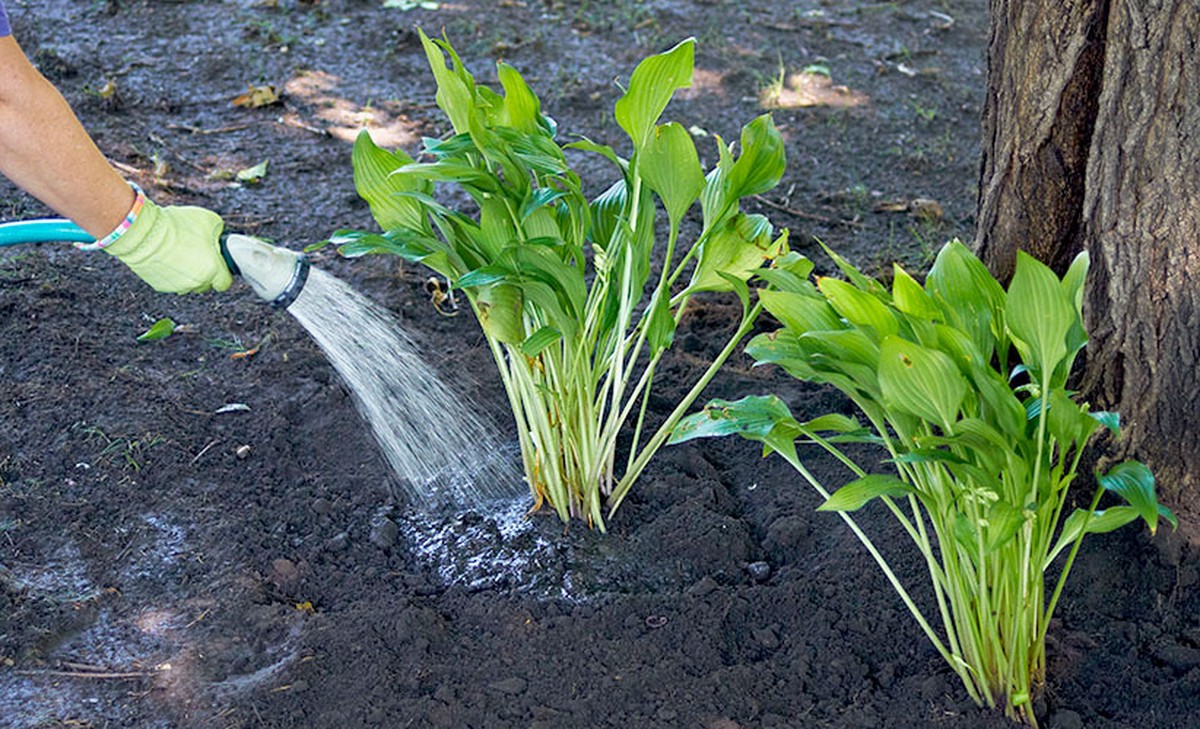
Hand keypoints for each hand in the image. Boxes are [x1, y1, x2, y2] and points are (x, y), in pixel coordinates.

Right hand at [104, 200, 232, 293]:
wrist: (143, 232)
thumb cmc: (176, 225)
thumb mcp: (209, 220)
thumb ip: (220, 233)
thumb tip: (219, 238)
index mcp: (212, 269)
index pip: (225, 283)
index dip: (223, 273)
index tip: (219, 265)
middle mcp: (197, 282)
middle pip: (207, 284)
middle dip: (206, 273)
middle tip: (198, 256)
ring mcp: (178, 286)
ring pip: (189, 285)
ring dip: (188, 274)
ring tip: (180, 256)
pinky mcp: (161, 286)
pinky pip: (172, 283)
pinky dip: (171, 274)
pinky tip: (167, 259)